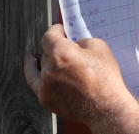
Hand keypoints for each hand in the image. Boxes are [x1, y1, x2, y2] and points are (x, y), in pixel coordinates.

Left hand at [24, 24, 138, 131]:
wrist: (107, 107)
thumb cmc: (105, 78)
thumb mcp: (99, 47)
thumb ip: (81, 41)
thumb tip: (74, 44)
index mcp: (62, 53)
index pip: (49, 36)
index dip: (56, 31)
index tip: (60, 30)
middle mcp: (49, 69)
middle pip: (47, 52)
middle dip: (57, 48)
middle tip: (69, 48)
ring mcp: (45, 85)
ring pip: (43, 65)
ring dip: (51, 60)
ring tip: (57, 57)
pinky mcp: (45, 98)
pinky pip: (34, 81)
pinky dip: (32, 70)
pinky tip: (31, 63)